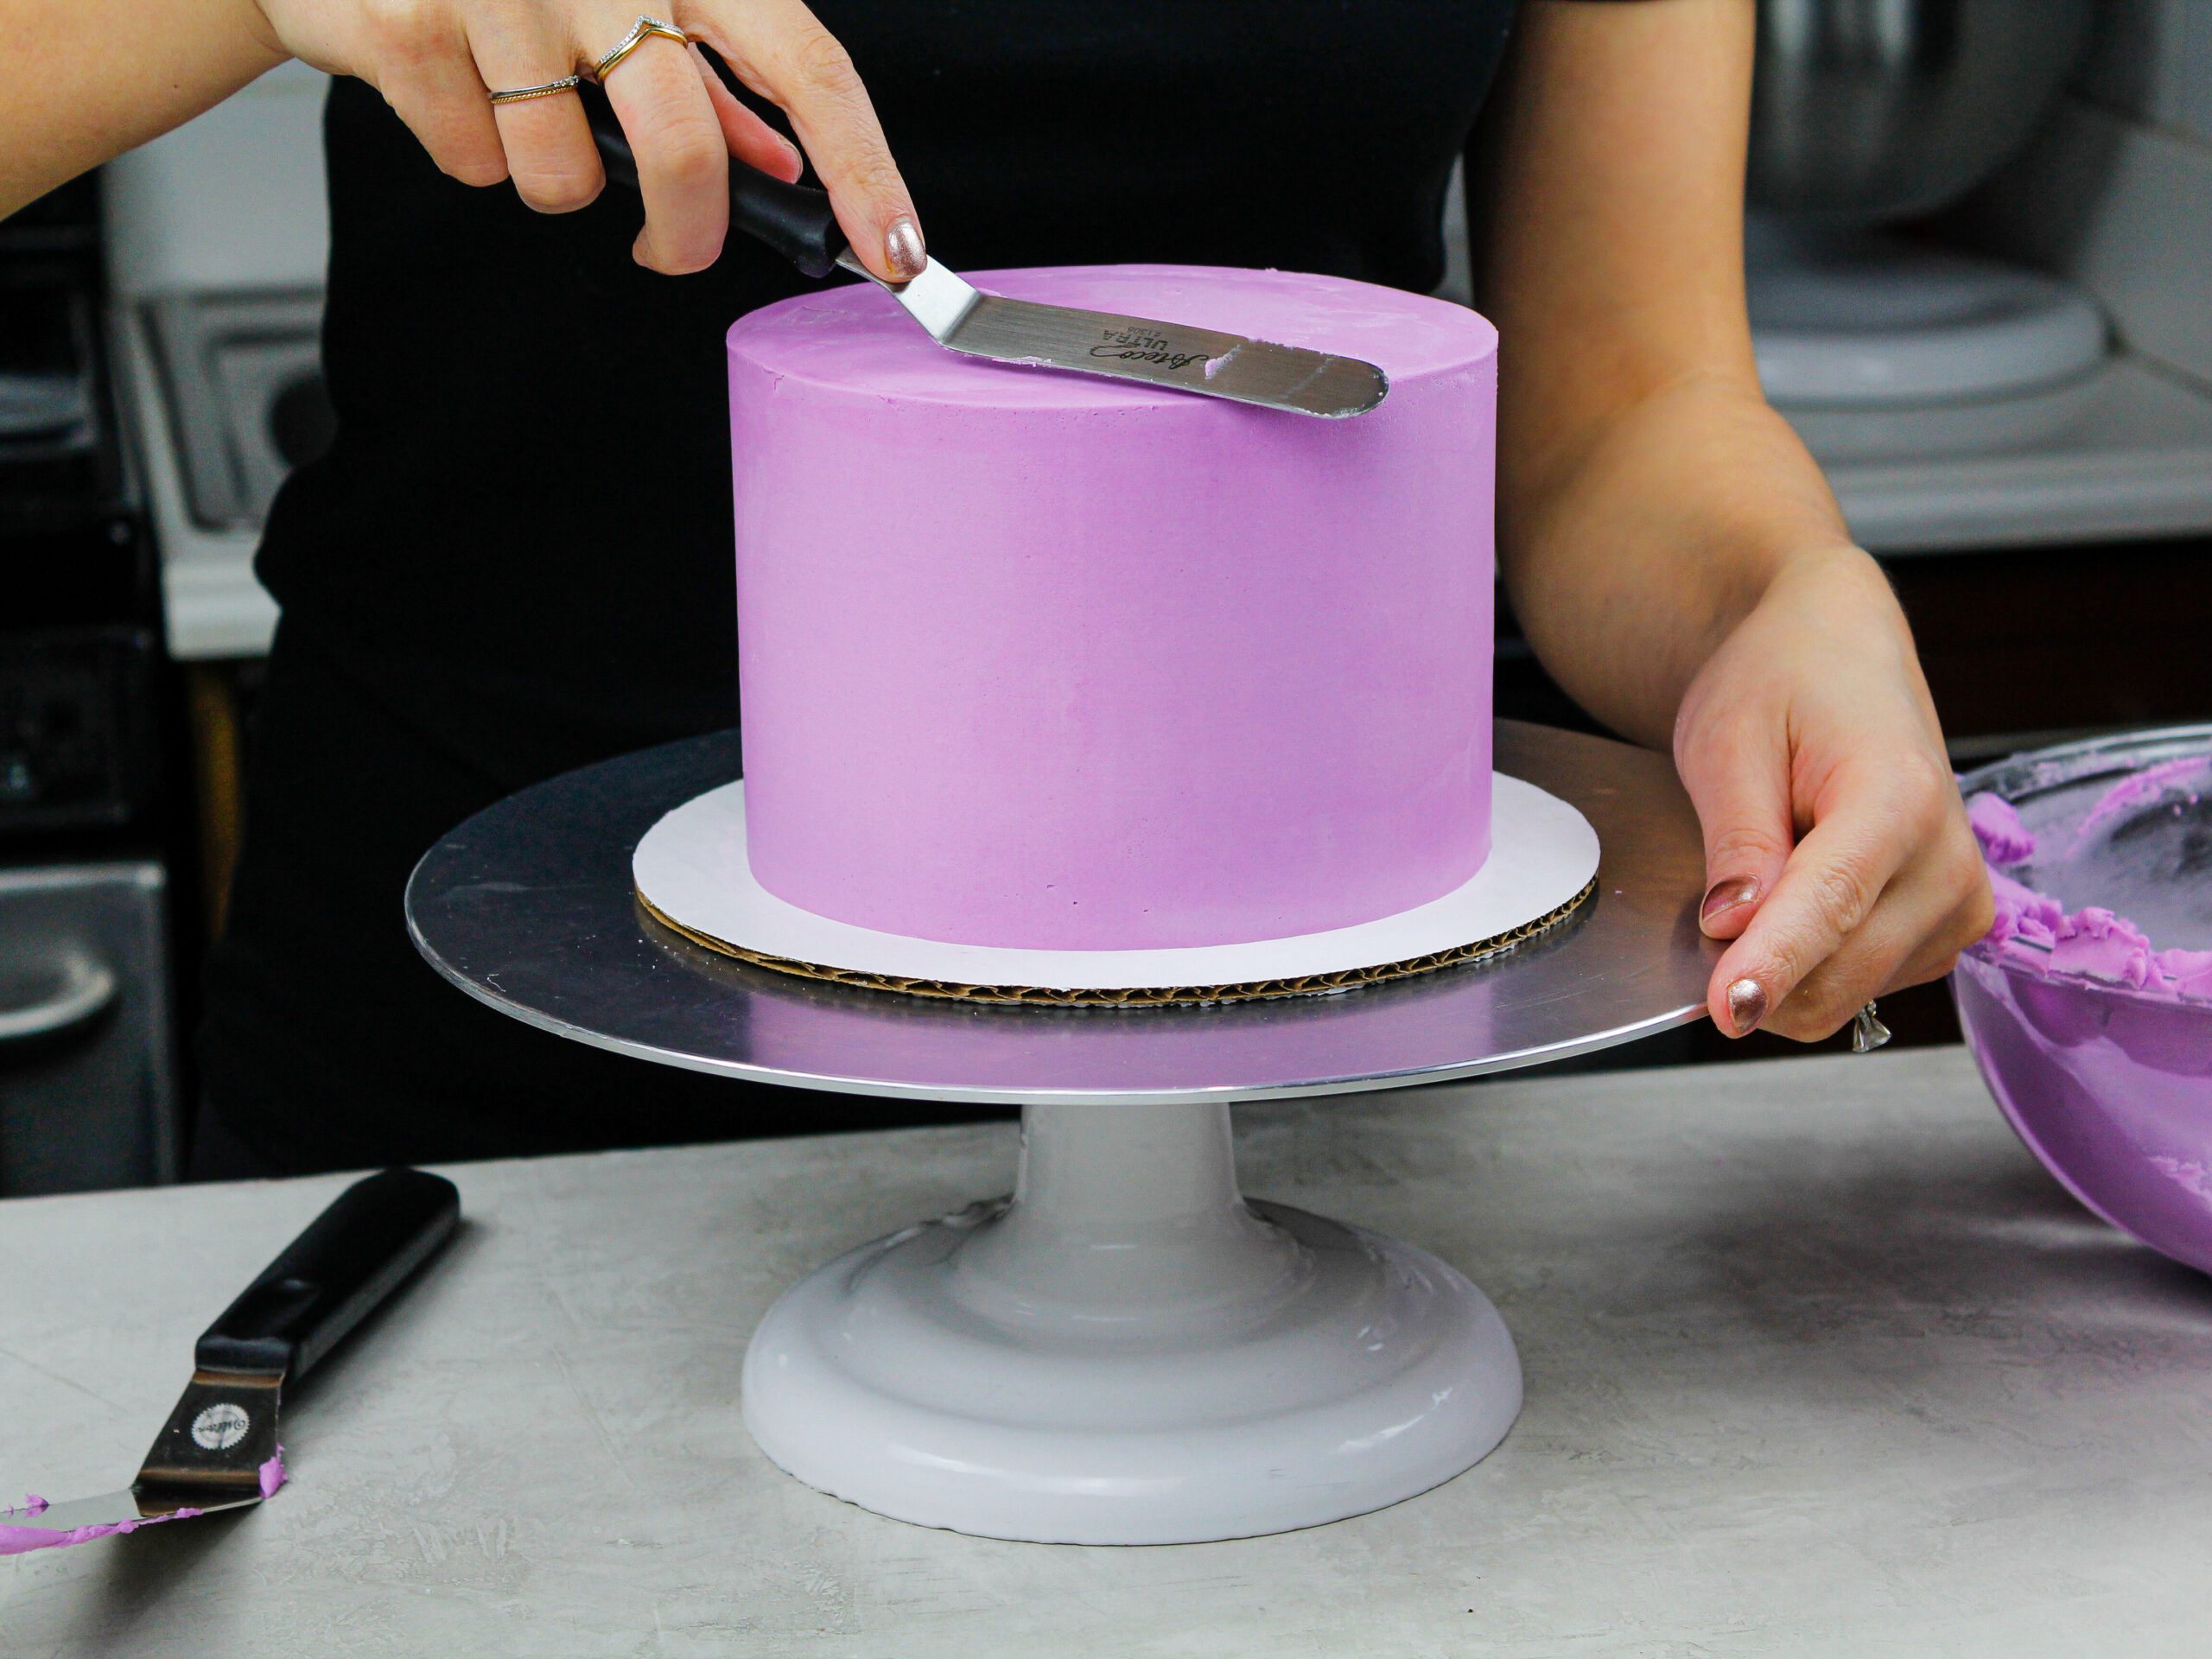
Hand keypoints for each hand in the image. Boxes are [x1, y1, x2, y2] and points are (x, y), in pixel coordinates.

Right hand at [252, 0, 923, 277]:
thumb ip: (714, 82)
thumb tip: (785, 166)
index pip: (808, 69)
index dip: (863, 170)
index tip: (897, 254)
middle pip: (685, 150)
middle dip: (684, 235)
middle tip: (666, 250)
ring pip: (563, 177)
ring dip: (546, 177)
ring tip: (515, 106)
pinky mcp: (411, 20)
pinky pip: (470, 159)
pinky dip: (464, 147)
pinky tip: (451, 82)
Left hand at [1673, 546, 1993, 1039]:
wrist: (1838, 653)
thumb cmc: (1782, 680)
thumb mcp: (1729, 739)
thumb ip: (1737, 838)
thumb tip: (1732, 926)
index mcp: (1899, 799)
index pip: (1832, 906)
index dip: (1773, 965)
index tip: (1728, 1010)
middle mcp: (1949, 861)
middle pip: (1842, 973)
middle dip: (1757, 969)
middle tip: (1710, 904)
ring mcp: (1958, 904)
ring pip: (1847, 994)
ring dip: (1783, 969)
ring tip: (1766, 876)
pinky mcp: (1946, 931)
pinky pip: (1860, 987)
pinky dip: (1809, 965)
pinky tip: (1798, 896)